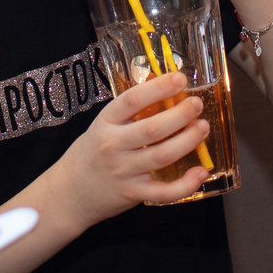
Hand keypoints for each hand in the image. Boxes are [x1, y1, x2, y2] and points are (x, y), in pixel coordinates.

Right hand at [51, 69, 211, 223]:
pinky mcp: (133, 193)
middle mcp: (113, 146)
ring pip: (162, 155)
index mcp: (105, 123)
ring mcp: (123, 171)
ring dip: (188, 140)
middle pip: (153, 128)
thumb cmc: (91, 154)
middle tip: (197, 104)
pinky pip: (164, 192)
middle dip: (181, 114)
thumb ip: (129, 114)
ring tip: (202, 127)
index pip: (133, 100)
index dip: (159, 88)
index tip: (179, 78)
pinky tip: (200, 173)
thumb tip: (166, 92)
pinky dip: (186, 184)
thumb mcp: (103, 126)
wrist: (70, 192)